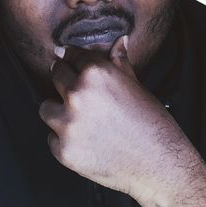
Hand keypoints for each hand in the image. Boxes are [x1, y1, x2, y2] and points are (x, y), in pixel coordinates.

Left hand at [40, 39, 205, 206]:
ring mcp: (68, 125)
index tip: (71, 60)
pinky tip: (84, 141)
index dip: (74, 58)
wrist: (159, 165)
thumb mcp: (136, 86)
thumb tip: (119, 41)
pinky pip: (52, 138)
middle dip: (64, 80)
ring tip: (79, 119)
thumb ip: (120, 62)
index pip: (72, 55)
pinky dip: (63, 139)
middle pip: (55, 75)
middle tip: (77, 91)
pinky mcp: (64, 151)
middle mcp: (78, 95)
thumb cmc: (152, 124)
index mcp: (96, 73)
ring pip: (46, 108)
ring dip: (58, 111)